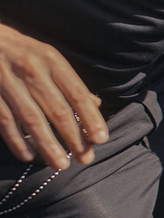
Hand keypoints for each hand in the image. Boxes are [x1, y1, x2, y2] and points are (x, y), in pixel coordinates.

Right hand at [0, 24, 107, 169]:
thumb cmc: (22, 52)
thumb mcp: (49, 58)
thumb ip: (70, 82)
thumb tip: (96, 105)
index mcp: (51, 60)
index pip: (77, 94)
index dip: (90, 118)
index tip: (101, 139)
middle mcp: (31, 70)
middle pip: (57, 110)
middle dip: (73, 137)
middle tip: (85, 158)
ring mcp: (8, 82)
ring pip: (32, 119)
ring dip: (48, 145)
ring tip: (61, 165)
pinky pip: (5, 121)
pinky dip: (16, 141)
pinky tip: (28, 156)